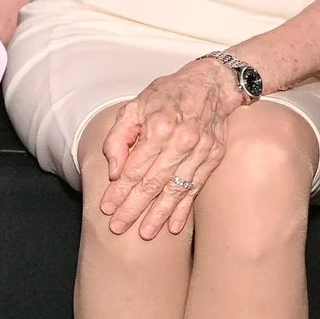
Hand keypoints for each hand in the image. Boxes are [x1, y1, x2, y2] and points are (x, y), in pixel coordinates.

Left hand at [96, 59, 243, 237]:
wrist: (212, 84)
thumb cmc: (168, 94)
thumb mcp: (135, 106)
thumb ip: (119, 138)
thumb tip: (113, 171)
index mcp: (158, 127)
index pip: (135, 168)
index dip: (119, 190)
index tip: (106, 208)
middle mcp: (181, 141)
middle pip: (153, 183)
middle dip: (134, 208)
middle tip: (118, 227)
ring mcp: (200, 151)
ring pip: (175, 190)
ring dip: (159, 215)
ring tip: (145, 233)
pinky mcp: (212, 158)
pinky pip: (196, 188)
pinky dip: (185, 209)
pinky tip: (174, 227)